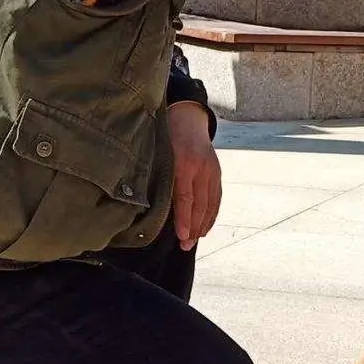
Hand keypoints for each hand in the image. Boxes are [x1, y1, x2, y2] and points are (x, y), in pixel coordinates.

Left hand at [166, 101, 221, 249]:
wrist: (188, 118)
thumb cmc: (166, 137)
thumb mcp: (157, 153)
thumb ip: (156, 176)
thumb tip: (146, 205)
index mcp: (184, 163)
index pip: (185, 197)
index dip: (184, 218)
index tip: (182, 235)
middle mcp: (202, 168)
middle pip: (200, 204)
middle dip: (194, 227)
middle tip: (186, 245)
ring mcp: (212, 170)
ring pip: (211, 203)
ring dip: (204, 224)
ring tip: (194, 240)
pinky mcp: (217, 173)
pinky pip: (216, 198)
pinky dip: (212, 214)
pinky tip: (206, 227)